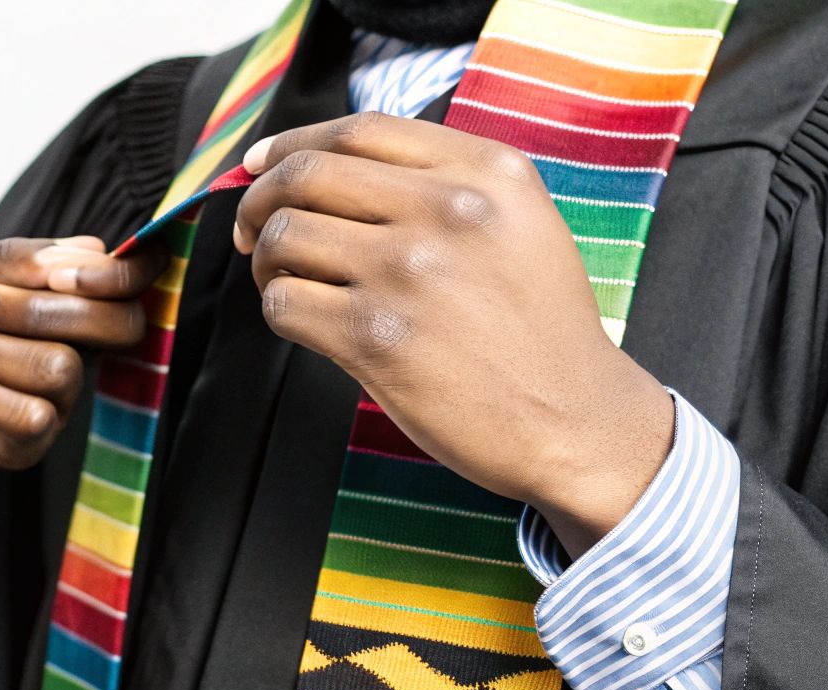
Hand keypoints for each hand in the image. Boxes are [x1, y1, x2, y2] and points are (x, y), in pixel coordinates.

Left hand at [0, 237, 164, 471]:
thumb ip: (4, 261)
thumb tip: (84, 253)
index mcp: (25, 291)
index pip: (111, 283)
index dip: (115, 276)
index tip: (73, 269)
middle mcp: (34, 343)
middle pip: (112, 331)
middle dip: (47, 311)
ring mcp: (19, 397)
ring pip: (63, 376)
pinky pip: (31, 425)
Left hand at [234, 113, 674, 555]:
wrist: (574, 421)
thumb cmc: (540, 330)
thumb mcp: (521, 223)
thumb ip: (446, 183)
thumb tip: (332, 168)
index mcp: (485, 172)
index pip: (358, 130)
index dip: (293, 143)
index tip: (260, 163)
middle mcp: (447, 211)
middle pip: (308, 175)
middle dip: (260, 200)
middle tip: (253, 230)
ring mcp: (408, 273)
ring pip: (285, 236)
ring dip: (266, 260)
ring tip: (285, 280)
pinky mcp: (377, 338)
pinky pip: (284, 303)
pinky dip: (278, 308)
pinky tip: (305, 321)